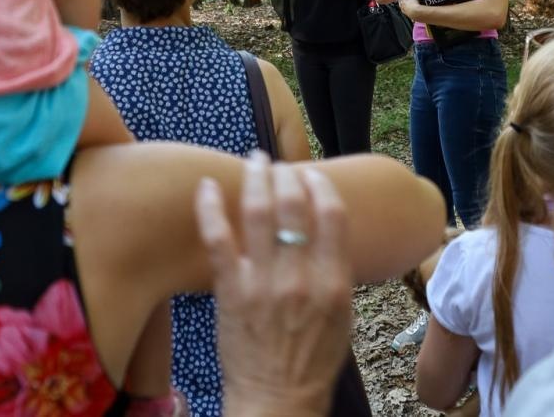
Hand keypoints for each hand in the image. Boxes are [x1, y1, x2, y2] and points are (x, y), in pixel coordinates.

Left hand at [197, 153, 351, 416]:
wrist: (277, 398)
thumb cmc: (312, 359)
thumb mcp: (344, 315)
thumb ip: (336, 269)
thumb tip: (326, 226)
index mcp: (334, 282)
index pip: (331, 213)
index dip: (320, 184)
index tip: (311, 174)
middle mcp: (300, 277)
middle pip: (294, 204)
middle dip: (287, 173)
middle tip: (280, 164)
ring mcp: (263, 282)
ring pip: (259, 211)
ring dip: (256, 176)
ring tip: (254, 160)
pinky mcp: (231, 290)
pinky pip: (218, 238)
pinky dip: (212, 207)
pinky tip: (209, 185)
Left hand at [393, 0, 427, 21]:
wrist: (415, 13)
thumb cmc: (413, 4)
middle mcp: (400, 4)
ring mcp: (402, 9)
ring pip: (402, 5)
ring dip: (404, 3)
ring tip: (410, 2)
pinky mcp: (405, 13)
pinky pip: (405, 10)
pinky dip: (407, 8)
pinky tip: (412, 7)